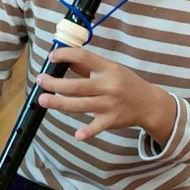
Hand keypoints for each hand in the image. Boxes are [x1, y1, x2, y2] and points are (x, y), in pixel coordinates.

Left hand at [36, 45, 175, 145]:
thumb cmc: (125, 83)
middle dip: (55, 83)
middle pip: (77, 85)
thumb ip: (87, 66)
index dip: (65, 55)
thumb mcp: (110, 69)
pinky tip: (77, 135)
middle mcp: (108, 85)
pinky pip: (97, 126)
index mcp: (107, 68)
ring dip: (59, 103)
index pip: (83, 57)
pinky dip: (88, 132)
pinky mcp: (111, 120)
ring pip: (80, 105)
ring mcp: (110, 104)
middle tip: (40, 81)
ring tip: (43, 100)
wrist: (148, 103)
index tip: (51, 57)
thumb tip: (63, 59)